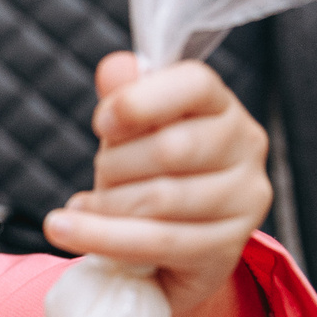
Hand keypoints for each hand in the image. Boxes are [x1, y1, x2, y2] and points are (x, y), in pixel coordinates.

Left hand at [42, 53, 273, 316]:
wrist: (174, 248)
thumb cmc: (156, 175)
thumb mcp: (135, 132)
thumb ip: (126, 98)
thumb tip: (115, 68)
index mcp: (223, 106)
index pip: (196, 84)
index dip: (140, 100)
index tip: (101, 123)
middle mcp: (246, 148)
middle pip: (171, 147)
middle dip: (116, 164)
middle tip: (99, 175)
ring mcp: (243, 201)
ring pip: (162, 199)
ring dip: (107, 204)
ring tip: (82, 208)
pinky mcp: (226, 247)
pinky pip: (157, 242)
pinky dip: (103, 236)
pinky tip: (71, 230)